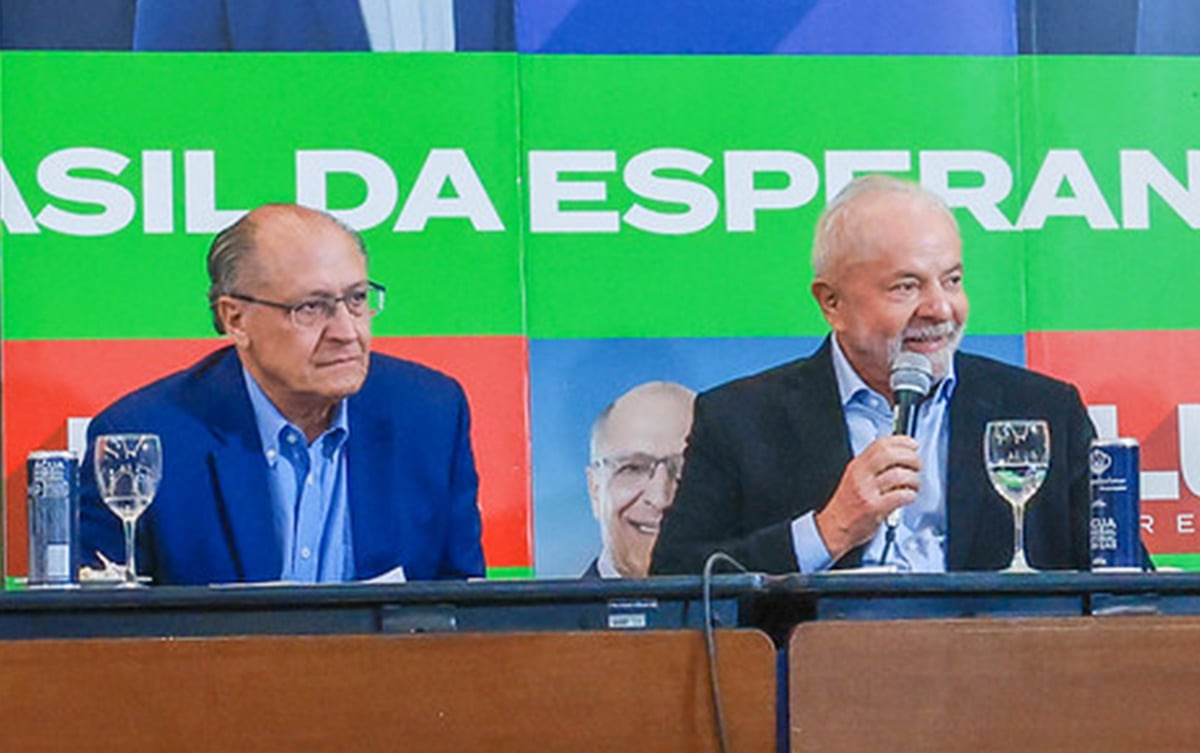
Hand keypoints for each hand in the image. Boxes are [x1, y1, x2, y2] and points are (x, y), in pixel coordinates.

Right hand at [814, 436, 921, 561]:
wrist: (834, 528)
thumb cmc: (846, 506)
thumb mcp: (854, 478)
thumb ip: (872, 467)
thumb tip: (897, 456)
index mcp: (857, 466)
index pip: (881, 444)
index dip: (901, 441)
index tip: (913, 445)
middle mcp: (861, 476)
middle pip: (890, 455)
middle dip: (911, 457)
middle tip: (917, 465)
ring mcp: (867, 491)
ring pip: (898, 475)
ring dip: (914, 479)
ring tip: (914, 484)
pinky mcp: (874, 508)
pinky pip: (900, 496)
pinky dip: (910, 495)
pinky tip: (909, 497)